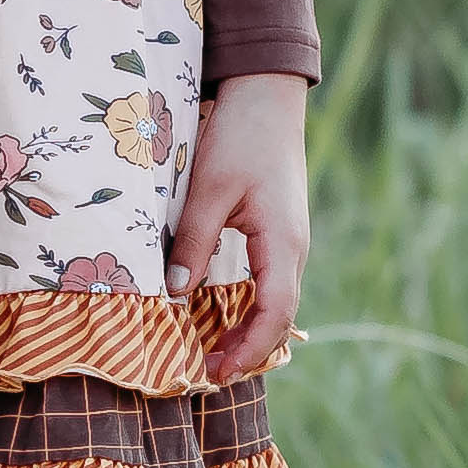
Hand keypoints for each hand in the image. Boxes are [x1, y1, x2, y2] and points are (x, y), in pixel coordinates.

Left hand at [166, 73, 308, 386]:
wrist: (268, 96)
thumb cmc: (240, 137)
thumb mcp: (209, 190)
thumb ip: (193, 242)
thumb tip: (173, 293)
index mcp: (283, 243)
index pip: (274, 313)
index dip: (249, 349)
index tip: (219, 371)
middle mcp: (294, 248)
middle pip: (279, 316)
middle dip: (248, 349)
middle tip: (208, 371)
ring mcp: (290, 241)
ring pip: (275, 301)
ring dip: (249, 330)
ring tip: (213, 351)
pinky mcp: (279, 232)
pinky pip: (270, 282)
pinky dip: (250, 307)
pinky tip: (223, 313)